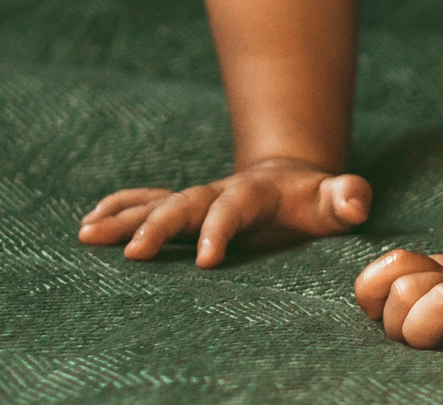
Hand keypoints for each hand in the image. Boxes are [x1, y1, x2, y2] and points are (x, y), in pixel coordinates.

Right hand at [79, 159, 369, 266]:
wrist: (293, 181)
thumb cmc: (316, 201)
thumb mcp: (336, 199)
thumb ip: (346, 198)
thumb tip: (354, 201)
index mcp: (253, 193)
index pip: (232, 210)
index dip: (219, 231)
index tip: (205, 261)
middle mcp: (218, 191)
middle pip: (183, 203)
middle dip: (158, 226)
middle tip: (134, 254)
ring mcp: (198, 198)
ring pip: (156, 202)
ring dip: (123, 216)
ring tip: (87, 233)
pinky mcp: (184, 207)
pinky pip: (146, 202)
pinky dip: (120, 208)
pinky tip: (91, 223)